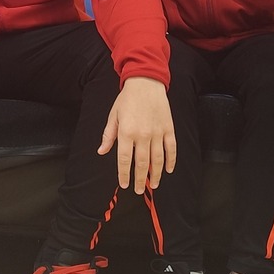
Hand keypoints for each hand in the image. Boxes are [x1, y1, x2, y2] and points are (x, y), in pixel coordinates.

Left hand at [98, 76, 175, 193]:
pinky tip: (168, 170)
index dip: (124, 174)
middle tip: (139, 190)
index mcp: (126, 132)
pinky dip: (171, 160)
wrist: (146, 82)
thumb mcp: (113, 115)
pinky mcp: (168, 128)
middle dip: (140, 179)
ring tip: (154, 184)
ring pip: (158, 159)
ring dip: (156, 174)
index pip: (124, 159)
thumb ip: (109, 135)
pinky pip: (171, 148)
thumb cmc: (127, 99)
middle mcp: (142, 134)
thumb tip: (101, 151)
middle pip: (142, 163)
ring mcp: (157, 132)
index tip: (125, 184)